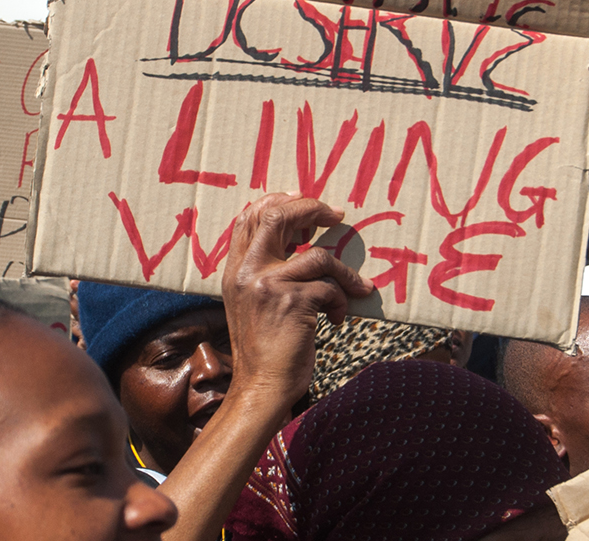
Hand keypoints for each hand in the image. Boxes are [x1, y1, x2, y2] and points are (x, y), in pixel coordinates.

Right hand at [219, 193, 371, 404]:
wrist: (261, 387)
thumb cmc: (263, 349)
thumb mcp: (250, 304)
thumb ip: (262, 274)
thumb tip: (298, 244)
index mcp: (234, 271)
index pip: (248, 217)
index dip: (279, 202)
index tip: (305, 205)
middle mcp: (247, 272)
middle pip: (277, 216)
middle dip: (311, 208)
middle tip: (336, 215)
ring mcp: (268, 285)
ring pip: (319, 256)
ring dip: (344, 272)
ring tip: (354, 288)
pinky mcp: (293, 302)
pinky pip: (330, 287)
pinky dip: (341, 300)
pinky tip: (336, 318)